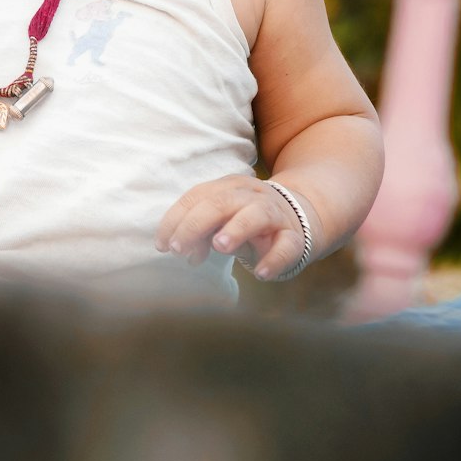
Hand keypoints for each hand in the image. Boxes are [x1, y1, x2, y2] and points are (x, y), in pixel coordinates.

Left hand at [155, 175, 310, 280]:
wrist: (299, 218)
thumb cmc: (249, 223)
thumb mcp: (223, 223)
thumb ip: (202, 232)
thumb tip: (182, 249)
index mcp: (228, 187)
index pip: (197, 196)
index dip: (176, 219)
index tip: (161, 244)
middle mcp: (251, 195)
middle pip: (221, 202)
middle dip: (196, 224)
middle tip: (179, 249)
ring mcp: (275, 213)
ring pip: (255, 214)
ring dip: (236, 229)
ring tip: (219, 247)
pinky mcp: (295, 236)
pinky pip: (286, 245)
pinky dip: (274, 258)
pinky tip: (261, 273)